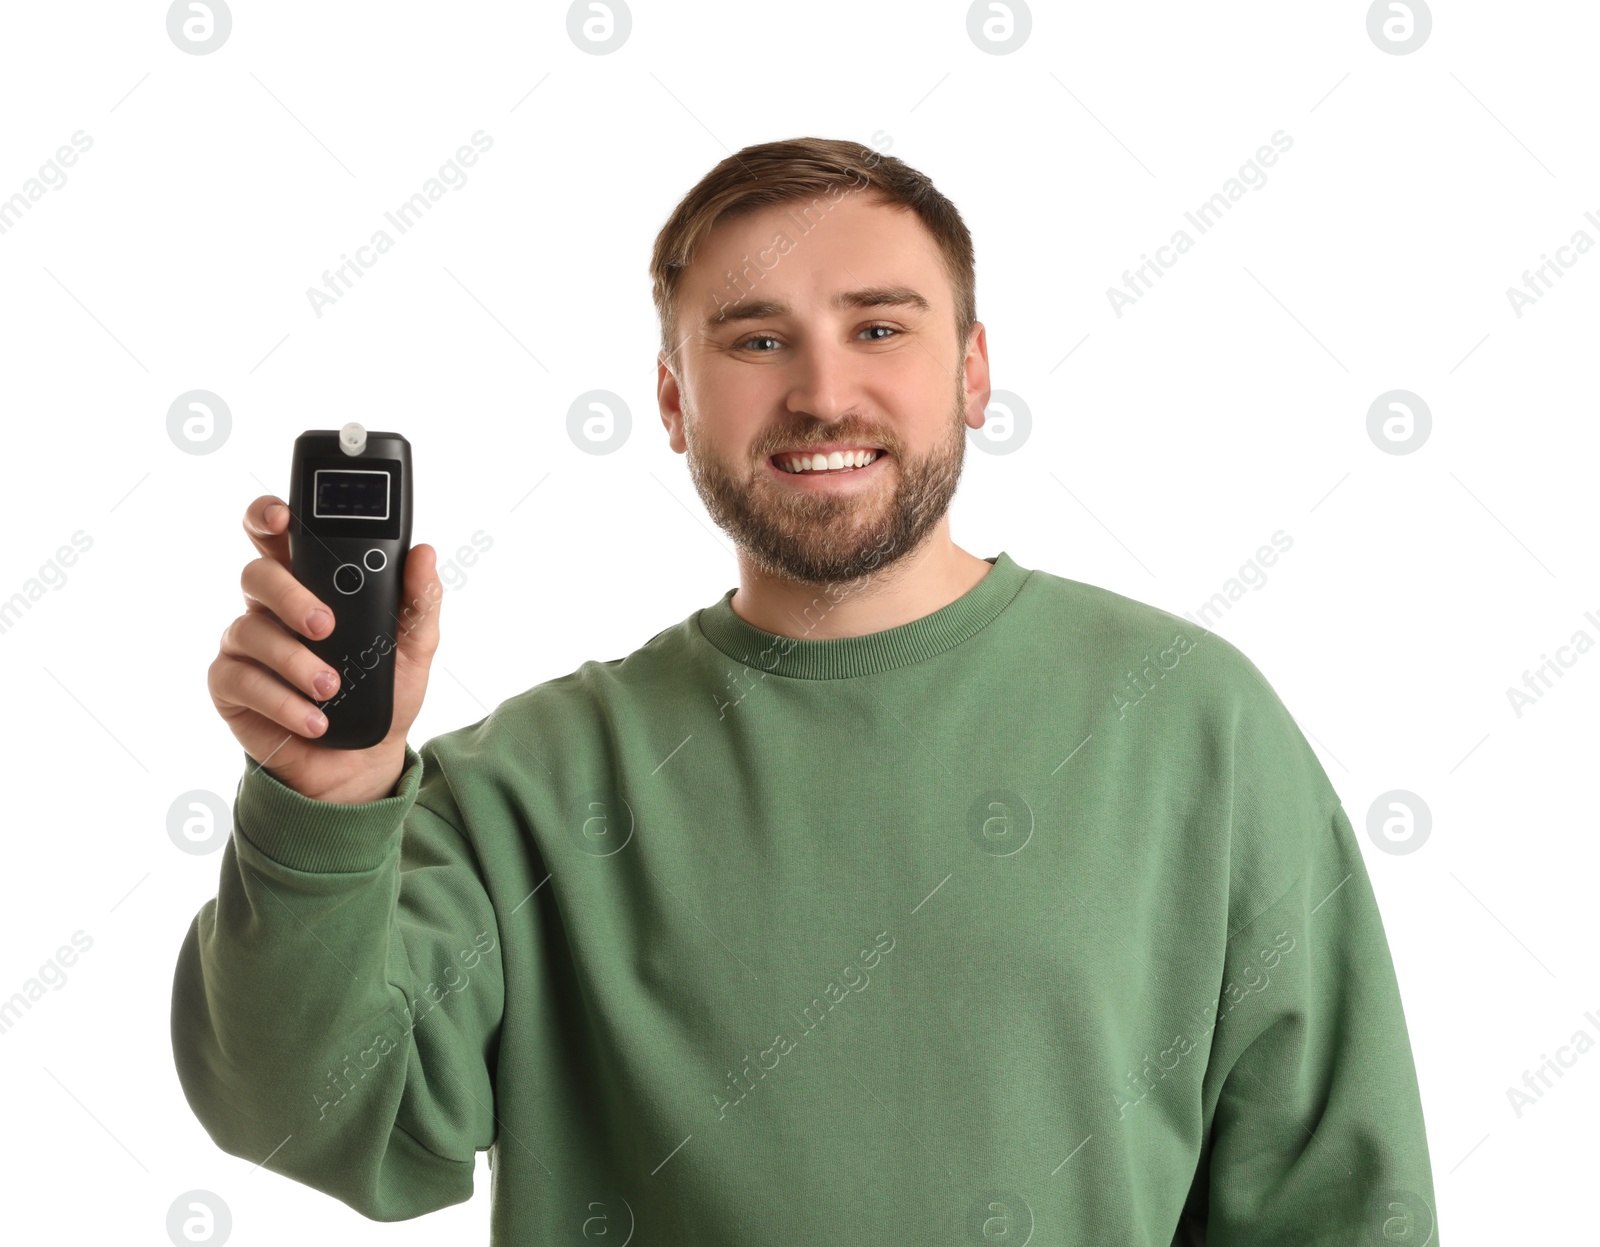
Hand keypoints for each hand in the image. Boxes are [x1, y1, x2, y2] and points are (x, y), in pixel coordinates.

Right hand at [207, 495, 441, 802]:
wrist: (363, 760)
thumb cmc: (382, 691)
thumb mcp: (414, 646)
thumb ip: (419, 599)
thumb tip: (424, 553)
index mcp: (311, 583)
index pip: (277, 534)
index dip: (269, 515)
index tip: (283, 516)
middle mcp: (271, 606)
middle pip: (258, 574)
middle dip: (290, 596)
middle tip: (326, 625)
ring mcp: (246, 644)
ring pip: (249, 629)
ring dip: (294, 661)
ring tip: (332, 688)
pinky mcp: (230, 685)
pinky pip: (241, 681)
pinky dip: (282, 701)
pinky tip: (313, 719)